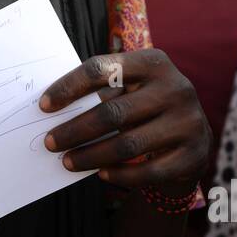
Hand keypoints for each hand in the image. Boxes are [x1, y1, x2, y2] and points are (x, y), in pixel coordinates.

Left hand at [39, 49, 208, 192]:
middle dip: (75, 130)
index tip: (43, 106)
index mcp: (154, 62)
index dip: (69, 87)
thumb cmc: (146, 107)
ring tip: (67, 162)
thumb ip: (103, 91)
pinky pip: (148, 171)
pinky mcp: (194, 154)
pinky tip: (100, 174)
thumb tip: (52, 109)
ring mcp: (188, 122)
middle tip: (50, 142)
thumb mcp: (132, 88)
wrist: (194, 137)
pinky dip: (120, 174)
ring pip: (128, 144)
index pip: (102, 69)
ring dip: (91, 156)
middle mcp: (176, 88)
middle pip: (113, 112)